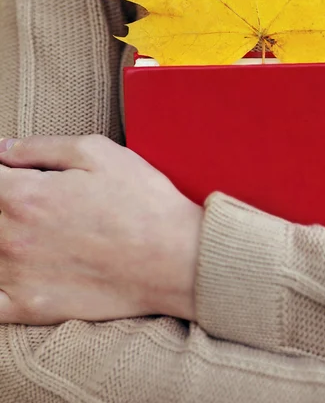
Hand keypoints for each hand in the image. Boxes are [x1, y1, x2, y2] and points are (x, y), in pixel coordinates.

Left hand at [0, 135, 202, 324]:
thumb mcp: (97, 153)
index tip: (13, 176)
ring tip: (33, 231)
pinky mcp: (31, 308)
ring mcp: (17, 277)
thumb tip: (1, 148)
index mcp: (24, 195)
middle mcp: (10, 237)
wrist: (175, 258)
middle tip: (38, 205)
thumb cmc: (141, 201)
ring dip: (1, 237)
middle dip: (4, 202)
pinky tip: (11, 269)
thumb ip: (40, 147)